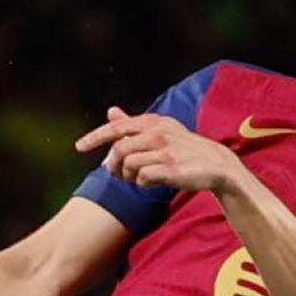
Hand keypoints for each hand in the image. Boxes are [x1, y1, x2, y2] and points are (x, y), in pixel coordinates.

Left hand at [75, 106, 244, 196]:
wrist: (215, 165)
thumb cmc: (184, 149)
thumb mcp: (161, 130)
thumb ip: (134, 123)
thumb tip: (111, 111)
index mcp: (153, 122)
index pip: (117, 127)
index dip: (95, 137)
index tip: (79, 147)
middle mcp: (157, 133)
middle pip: (118, 150)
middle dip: (114, 165)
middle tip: (118, 174)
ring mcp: (164, 151)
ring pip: (129, 165)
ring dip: (129, 176)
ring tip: (138, 179)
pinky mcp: (171, 169)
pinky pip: (143, 179)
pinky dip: (143, 184)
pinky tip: (152, 183)